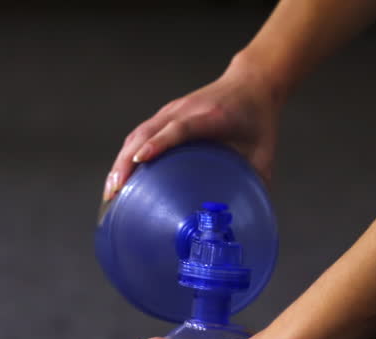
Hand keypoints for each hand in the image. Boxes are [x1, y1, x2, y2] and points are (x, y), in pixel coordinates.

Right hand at [103, 55, 284, 201]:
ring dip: (120, 161)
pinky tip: (120, 179)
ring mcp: (171, 111)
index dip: (159, 144)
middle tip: (115, 192)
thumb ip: (257, 183)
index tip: (140, 162)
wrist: (251, 84)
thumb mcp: (264, 151)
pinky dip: (126, 156)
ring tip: (111, 192)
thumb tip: (251, 219)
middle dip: (126, 161)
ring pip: (138, 134)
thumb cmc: (257, 118)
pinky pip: (139, 135)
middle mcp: (185, 110)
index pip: (179, 128)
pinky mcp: (165, 115)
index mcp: (211, 116)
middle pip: (147, 132)